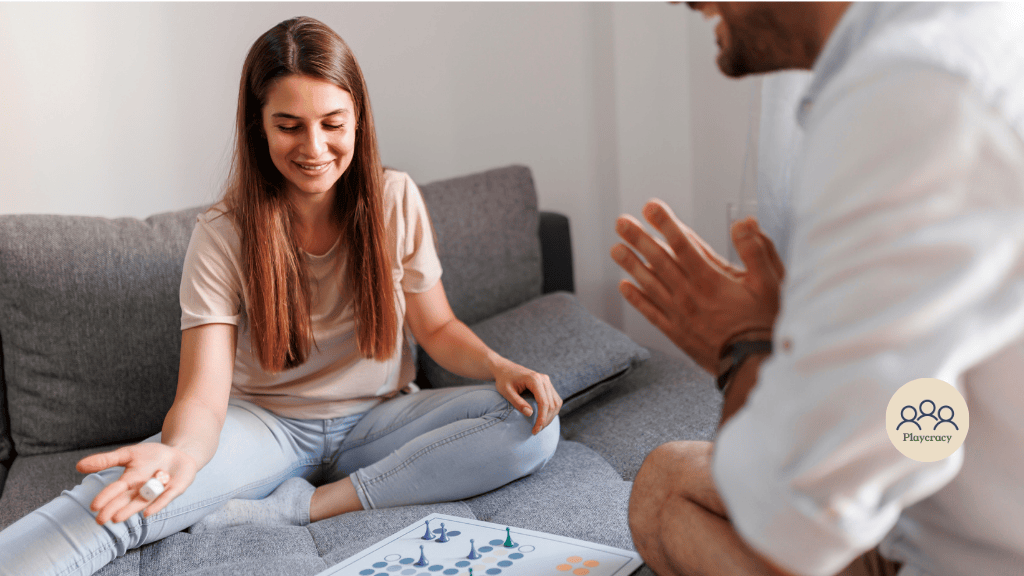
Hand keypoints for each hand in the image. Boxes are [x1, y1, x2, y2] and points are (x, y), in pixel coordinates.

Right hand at [76, 442, 198, 523]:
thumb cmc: (151, 456)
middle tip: (101, 520)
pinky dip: (157, 505)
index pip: (115, 490)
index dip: (106, 497)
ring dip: (130, 510)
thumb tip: (78, 466)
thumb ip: (106, 460)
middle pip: (126, 500)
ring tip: (116, 518)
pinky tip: (147, 513)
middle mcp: (141, 490)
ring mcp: (158, 491)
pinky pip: (165, 498)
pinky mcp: (174, 491)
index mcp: (129, 481)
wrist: (178, 454)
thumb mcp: (128, 454)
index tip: (94, 506)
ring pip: (142, 502)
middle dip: (114, 509)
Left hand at [491, 359, 561, 434]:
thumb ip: (517, 402)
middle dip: (546, 420)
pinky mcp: (547, 385)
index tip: (535, 430)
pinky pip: (555, 400)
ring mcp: (547, 381)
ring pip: (556, 403)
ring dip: (550, 416)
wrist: (505, 369)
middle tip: (536, 431)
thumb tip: (530, 414)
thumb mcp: (506, 392)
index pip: (544, 402)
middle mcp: (544, 379)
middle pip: (552, 404)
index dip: (541, 418)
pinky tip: (543, 418)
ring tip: (540, 426)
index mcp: (534, 379)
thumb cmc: (504, 380)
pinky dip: (551, 410)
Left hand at [611, 199, 783, 373]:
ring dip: (631, 264)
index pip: (683, 244)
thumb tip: (743, 222)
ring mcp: (680, 314)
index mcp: (711, 280)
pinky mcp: (677, 332)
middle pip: (659, 261)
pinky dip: (636, 299)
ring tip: (615, 248)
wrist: (754, 366)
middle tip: (621, 222)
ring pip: (650, 284)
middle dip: (639, 238)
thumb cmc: (765, 323)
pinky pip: (651, 312)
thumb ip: (757, 250)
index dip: (665, 224)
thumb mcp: (771, 283)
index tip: (650, 206)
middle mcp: (690, 294)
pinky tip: (624, 285)